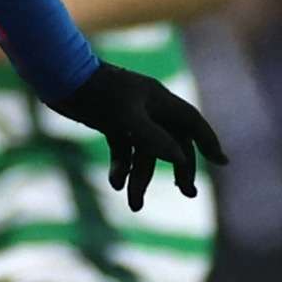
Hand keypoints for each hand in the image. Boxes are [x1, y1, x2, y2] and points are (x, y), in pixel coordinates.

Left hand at [46, 62, 227, 210]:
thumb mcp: (125, 116)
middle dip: (180, 168)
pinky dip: (121, 167)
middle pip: (173, 142)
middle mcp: (148, 108)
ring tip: (134, 204)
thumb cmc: (95, 91)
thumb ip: (153, 138)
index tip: (222, 162)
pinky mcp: (110, 123)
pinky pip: (123, 150)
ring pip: (144, 151)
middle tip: (188, 192)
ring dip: (141, 178)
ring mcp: (129, 116)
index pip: (192, 123)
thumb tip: (180, 159)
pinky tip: (116, 184)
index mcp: (159, 100)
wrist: (59, 77)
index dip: (208, 141)